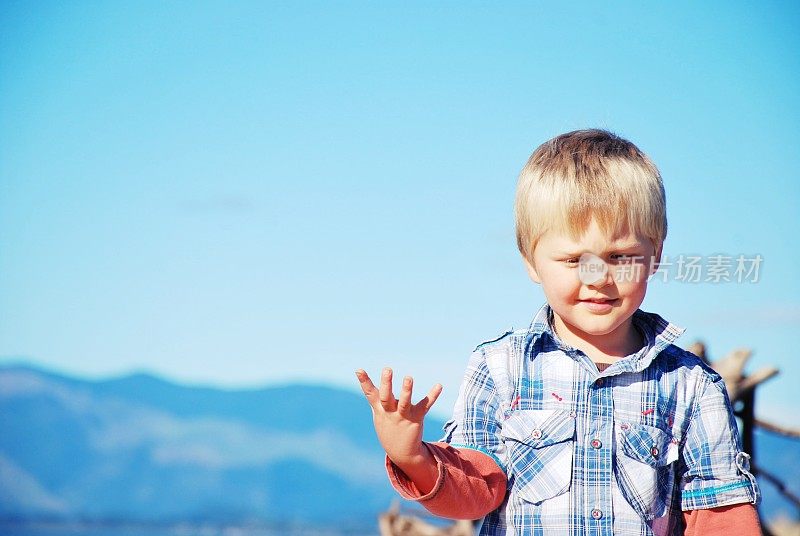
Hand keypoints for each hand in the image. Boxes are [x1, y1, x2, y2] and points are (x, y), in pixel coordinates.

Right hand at [355, 367, 442, 490]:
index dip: (364, 381)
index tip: (359, 370)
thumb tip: (364, 379)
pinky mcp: (416, 418)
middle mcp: (390, 412)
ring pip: (404, 403)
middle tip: (387, 369)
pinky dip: (432, 395)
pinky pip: (425, 406)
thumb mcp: (379, 414)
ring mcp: (403, 416)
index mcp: (380, 410)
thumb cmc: (389, 428)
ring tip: (408, 378)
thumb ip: (375, 398)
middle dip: (386, 383)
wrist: (402, 452)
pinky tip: (439, 385)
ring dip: (406, 390)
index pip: (370, 394)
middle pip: (386, 397)